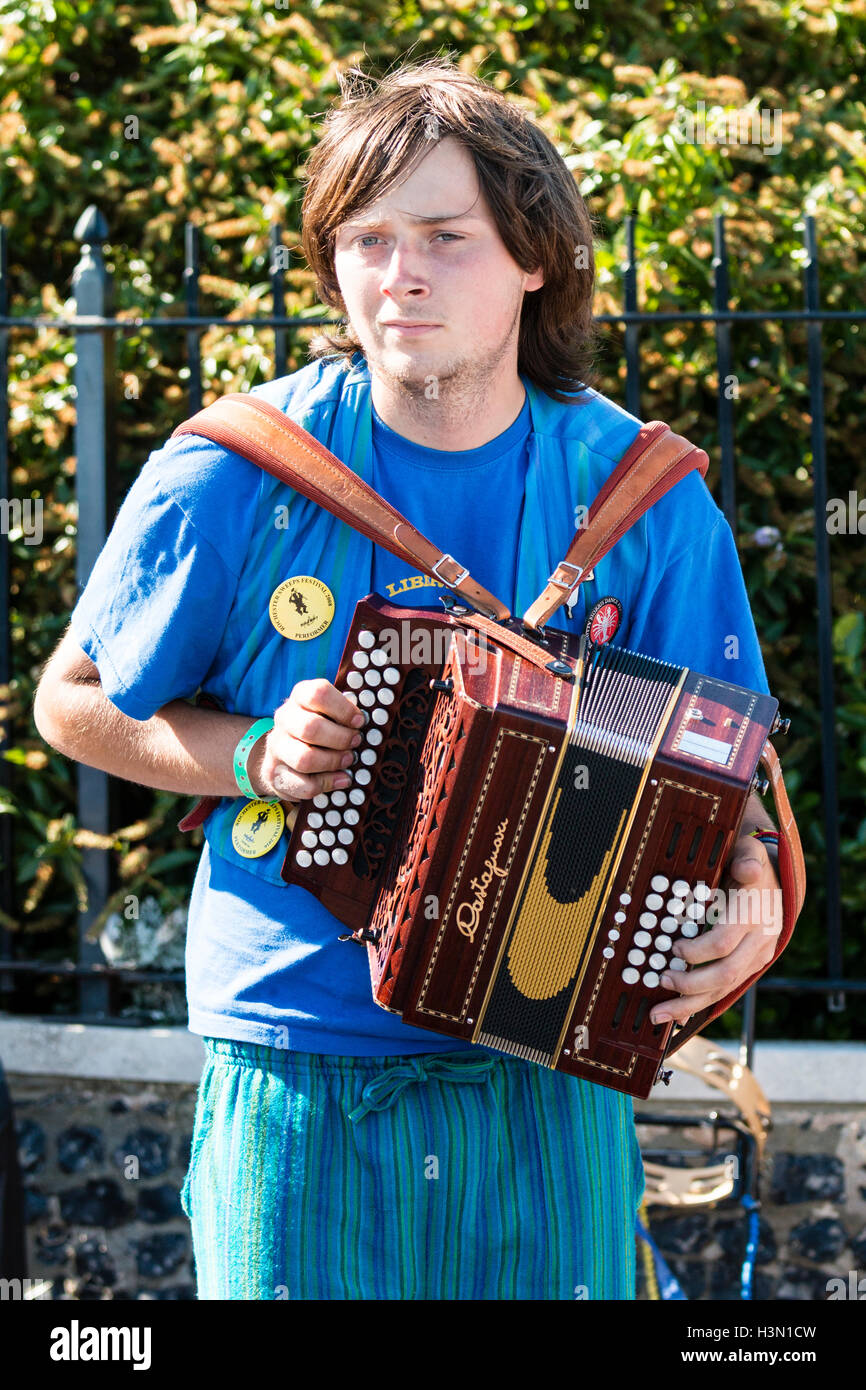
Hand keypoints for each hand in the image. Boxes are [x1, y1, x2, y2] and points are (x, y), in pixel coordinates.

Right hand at [247, 678, 365, 801]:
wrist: (284, 755)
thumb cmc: (319, 729)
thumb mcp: (329, 712)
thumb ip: (346, 711)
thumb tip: (369, 718)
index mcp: (299, 697)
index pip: (318, 693)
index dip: (343, 708)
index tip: (359, 721)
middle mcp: (284, 719)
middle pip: (311, 727)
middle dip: (340, 738)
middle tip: (356, 742)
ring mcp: (277, 748)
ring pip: (305, 759)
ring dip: (333, 762)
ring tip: (348, 760)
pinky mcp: (277, 775)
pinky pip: (304, 785)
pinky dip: (327, 783)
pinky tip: (341, 779)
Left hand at [650, 834, 782, 1026]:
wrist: (773, 878)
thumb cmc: (749, 864)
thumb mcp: (747, 854)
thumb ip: (746, 861)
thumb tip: (746, 869)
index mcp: (754, 915)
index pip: (724, 942)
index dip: (696, 950)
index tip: (672, 947)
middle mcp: (759, 941)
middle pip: (725, 973)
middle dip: (690, 983)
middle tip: (661, 979)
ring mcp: (757, 956)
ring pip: (725, 989)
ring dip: (690, 1004)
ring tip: (659, 1014)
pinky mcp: (750, 965)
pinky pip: (725, 990)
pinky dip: (700, 1003)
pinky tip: (677, 1014)